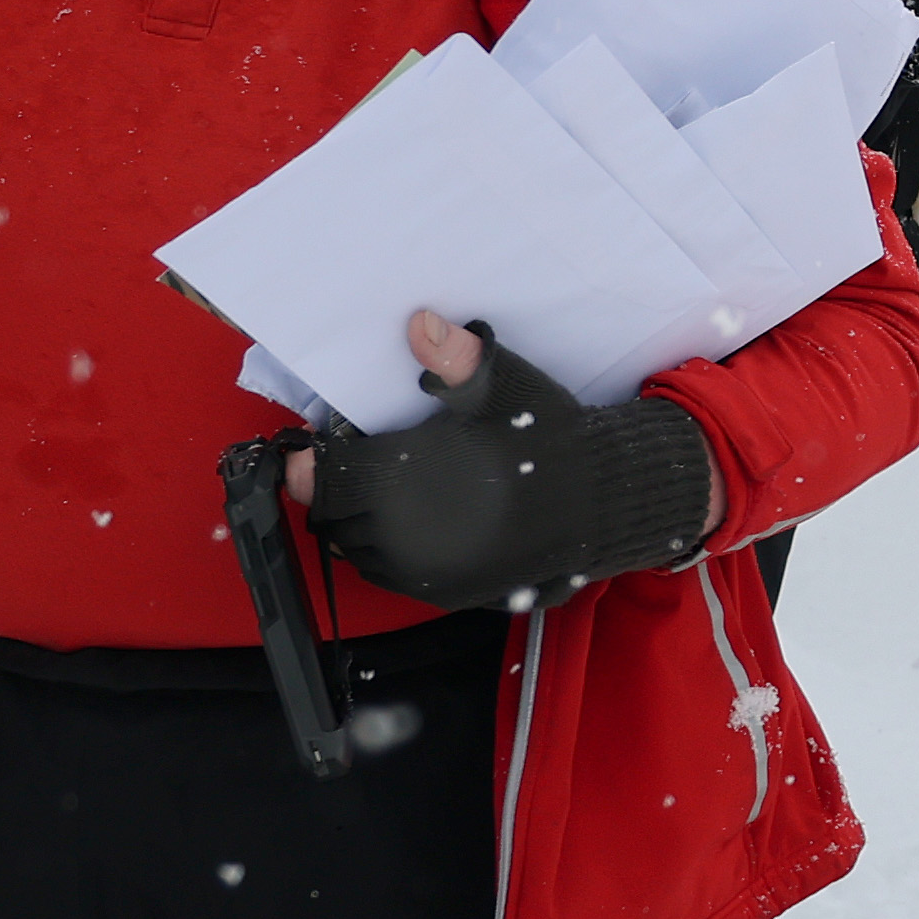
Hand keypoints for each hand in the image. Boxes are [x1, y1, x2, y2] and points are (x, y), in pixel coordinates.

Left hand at [290, 310, 721, 610]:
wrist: (603, 504)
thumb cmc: (549, 440)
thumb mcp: (505, 388)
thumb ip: (457, 360)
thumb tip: (420, 324)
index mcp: (404, 481)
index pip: (324, 476)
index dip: (315, 460)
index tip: (319, 444)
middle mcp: (403, 536)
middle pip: (330, 514)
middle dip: (334, 487)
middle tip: (353, 460)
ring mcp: (421, 571)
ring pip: (353, 548)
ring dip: (354, 519)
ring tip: (379, 489)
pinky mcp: (442, 594)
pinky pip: (386, 574)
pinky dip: (381, 549)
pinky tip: (404, 521)